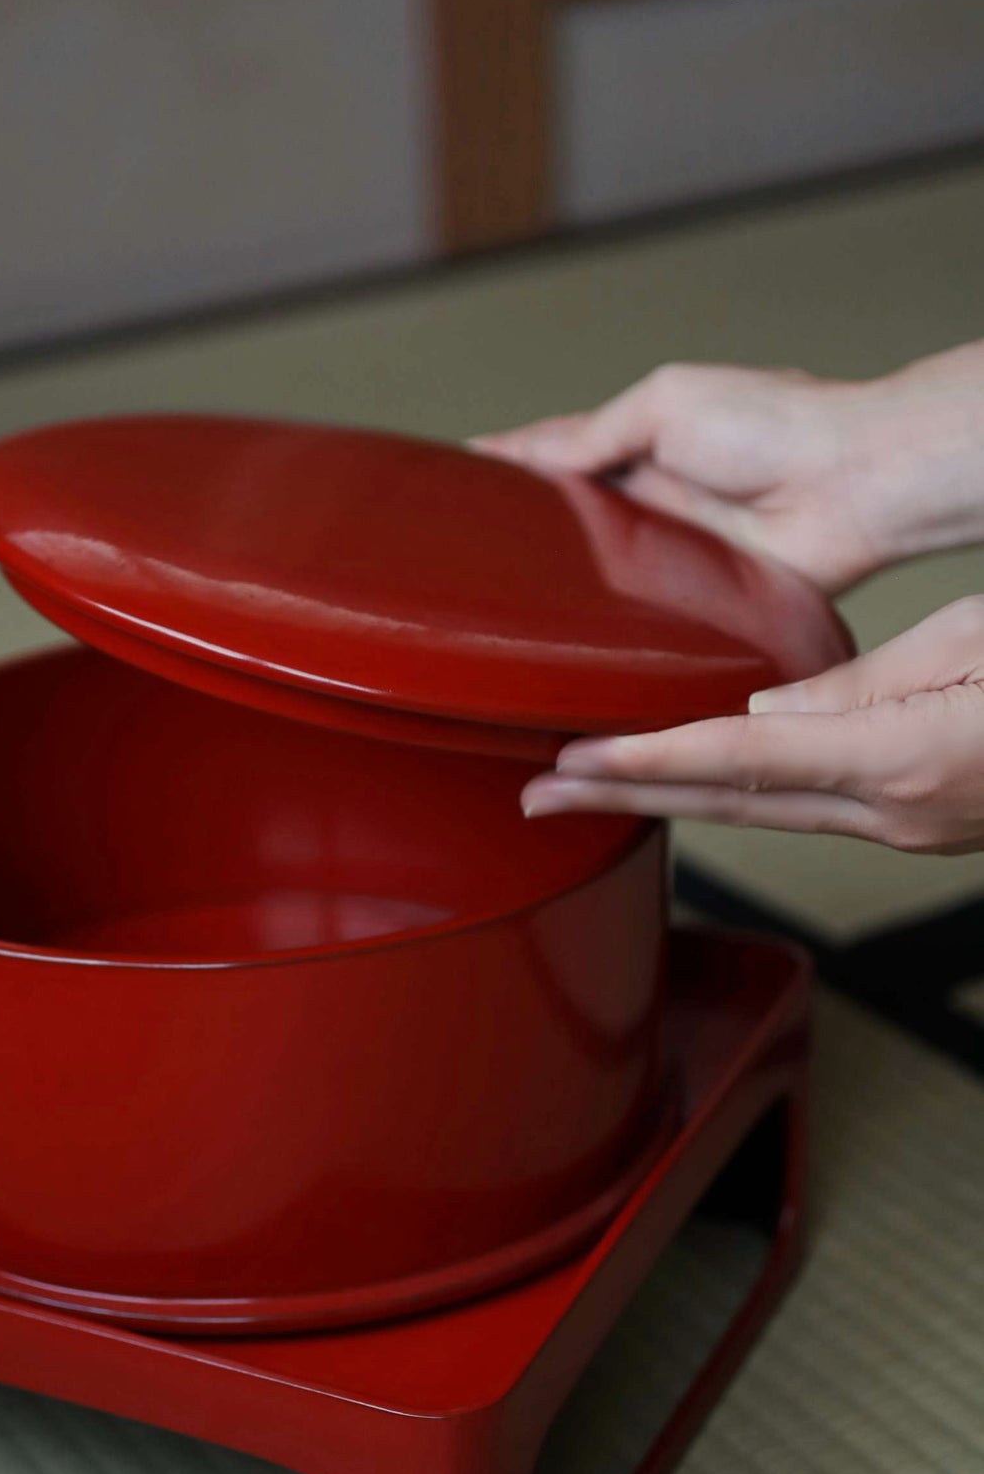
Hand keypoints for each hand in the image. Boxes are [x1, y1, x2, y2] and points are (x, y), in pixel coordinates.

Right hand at [472, 344, 983, 593]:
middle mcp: (648, 499)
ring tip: (487, 596)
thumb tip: (531, 458)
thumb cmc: (776, 425)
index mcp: (639, 441)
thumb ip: (594, 432)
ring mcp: (667, 551)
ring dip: (553, 582)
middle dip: (518, 532)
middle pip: (565, 520)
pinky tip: (558, 635)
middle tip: (456, 548)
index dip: (506, 467)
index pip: (555, 454)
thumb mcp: (665, 402)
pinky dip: (601, 622)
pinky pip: (635, 616)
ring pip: (591, 573)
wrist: (849, 484)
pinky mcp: (691, 599)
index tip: (451, 481)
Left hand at [521, 597, 983, 853]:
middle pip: (731, 804)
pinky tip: (692, 786)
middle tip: (535, 796)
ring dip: (669, 803)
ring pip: (761, 814)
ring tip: (586, 790)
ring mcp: (910, 829)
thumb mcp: (979, 644)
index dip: (645, 765)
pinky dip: (736, 799)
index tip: (570, 765)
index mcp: (909, 760)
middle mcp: (898, 811)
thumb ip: (865, 686)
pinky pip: (806, 809)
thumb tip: (766, 715)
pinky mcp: (920, 822)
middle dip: (624, 800)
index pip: (744, 763)